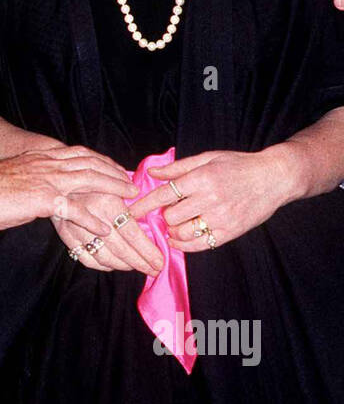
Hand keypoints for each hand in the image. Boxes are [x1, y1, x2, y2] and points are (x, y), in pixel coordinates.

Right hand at [0, 146, 133, 234]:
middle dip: (113, 171)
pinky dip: (90, 219)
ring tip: (129, 198)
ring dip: (112, 188)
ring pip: (88, 179)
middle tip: (131, 182)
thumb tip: (42, 192)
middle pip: (90, 163)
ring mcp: (46, 180)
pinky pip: (73, 210)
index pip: (79, 153)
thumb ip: (33, 181)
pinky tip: (103, 228)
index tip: (116, 167)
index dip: (101, 160)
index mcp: (40, 157)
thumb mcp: (15, 178)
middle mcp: (47, 164)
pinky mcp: (41, 199)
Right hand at [53, 186, 165, 276]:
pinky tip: (114, 264)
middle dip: (140, 263)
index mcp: (108, 203)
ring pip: (105, 257)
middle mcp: (94, 218)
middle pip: (121, 249)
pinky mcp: (66, 237)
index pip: (133, 235)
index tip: (160, 261)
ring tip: (137, 267)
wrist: (57, 178)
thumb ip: (133, 195)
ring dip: (124, 266)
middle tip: (154, 270)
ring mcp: (78, 229)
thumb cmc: (93, 178)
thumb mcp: (115, 178)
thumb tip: (151, 211)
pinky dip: (103, 266)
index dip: (148, 251)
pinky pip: (87, 259)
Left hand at [140, 146, 298, 250]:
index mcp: (202, 178)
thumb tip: (153, 172)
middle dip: (163, 216)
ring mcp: (220, 218)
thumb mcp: (208, 158)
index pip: (163, 194)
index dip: (143, 204)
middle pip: (171, 216)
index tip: (129, 212)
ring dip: (173, 231)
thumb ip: (179, 167)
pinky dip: (184, 244)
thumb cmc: (239, 165)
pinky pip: (199, 245)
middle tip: (165, 212)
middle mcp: (210, 199)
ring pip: (182, 233)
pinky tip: (180, 238)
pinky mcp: (229, 232)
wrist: (274, 178)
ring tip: (175, 224)